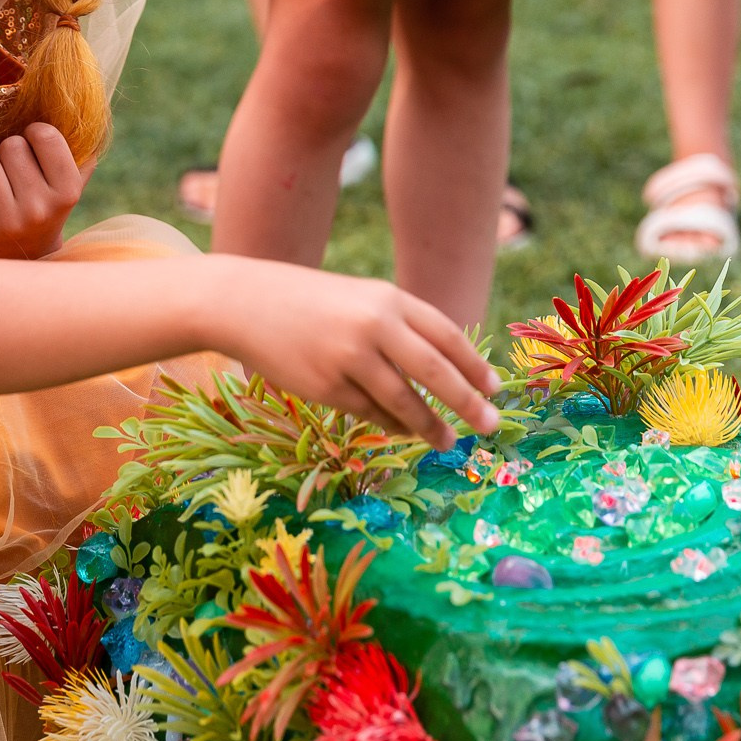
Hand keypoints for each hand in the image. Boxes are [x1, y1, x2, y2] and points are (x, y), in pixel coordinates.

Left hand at [0, 122, 90, 259]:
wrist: (25, 258)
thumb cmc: (46, 207)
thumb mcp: (69, 185)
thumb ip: (80, 154)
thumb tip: (85, 114)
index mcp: (68, 192)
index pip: (45, 135)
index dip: (35, 133)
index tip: (33, 144)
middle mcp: (40, 210)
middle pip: (11, 145)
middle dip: (10, 152)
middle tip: (13, 171)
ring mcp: (8, 224)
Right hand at [204, 260, 501, 449]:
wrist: (244, 303)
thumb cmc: (309, 302)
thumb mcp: (360, 299)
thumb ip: (400, 326)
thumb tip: (446, 373)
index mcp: (388, 299)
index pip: (446, 336)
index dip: (474, 366)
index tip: (496, 390)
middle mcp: (373, 325)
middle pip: (435, 371)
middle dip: (468, 402)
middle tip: (491, 426)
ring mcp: (349, 357)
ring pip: (404, 401)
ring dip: (430, 426)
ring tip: (447, 441)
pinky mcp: (326, 386)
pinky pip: (370, 413)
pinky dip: (391, 423)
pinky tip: (401, 429)